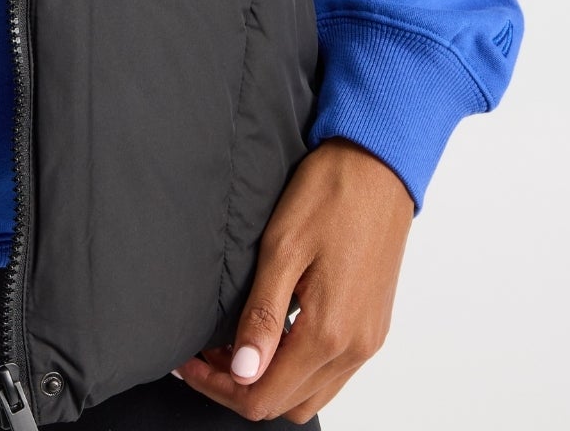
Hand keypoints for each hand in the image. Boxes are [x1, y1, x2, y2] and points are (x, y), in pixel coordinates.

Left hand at [171, 138, 413, 422]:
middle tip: (207, 353)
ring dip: (270, 381)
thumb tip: (243, 372)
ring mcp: (368, 339)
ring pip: (311, 394)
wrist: (380, 165)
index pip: (265, 397)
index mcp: (329, 333)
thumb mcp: (282, 249)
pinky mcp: (373, 326)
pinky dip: (298, 368)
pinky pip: (332, 372)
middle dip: (241, 387)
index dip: (220, 388)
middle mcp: (354, 348)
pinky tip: (273, 334)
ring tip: (235, 345)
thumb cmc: (330, 194)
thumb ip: (262, 316)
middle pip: (287, 404)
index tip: (190, 362)